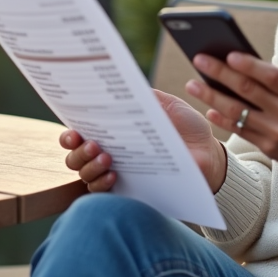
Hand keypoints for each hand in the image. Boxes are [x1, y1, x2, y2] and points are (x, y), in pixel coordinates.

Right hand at [60, 89, 226, 193]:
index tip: (74, 131)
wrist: (208, 154)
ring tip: (107, 157)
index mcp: (114, 130)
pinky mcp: (127, 191)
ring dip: (89, 166)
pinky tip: (114, 175)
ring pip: (84, 174)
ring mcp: (115, 173)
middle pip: (74, 156)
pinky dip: (102, 183)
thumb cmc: (186, 128)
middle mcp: (108, 152)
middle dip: (78, 150)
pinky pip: (102, 193)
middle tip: (94, 144)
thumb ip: (145, 96)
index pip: (80, 132)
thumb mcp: (168, 106)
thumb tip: (122, 83)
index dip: (69, 133)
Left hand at [185, 53, 277, 196]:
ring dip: (211, 96)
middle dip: (219, 73)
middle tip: (199, 60)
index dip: (248, 64)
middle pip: (247, 89)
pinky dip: (222, 119)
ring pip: (237, 110)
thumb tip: (248, 66)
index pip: (270, 75)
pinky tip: (209, 108)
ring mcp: (277, 131)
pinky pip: (240, 130)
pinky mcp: (269, 147)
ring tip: (193, 84)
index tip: (227, 53)